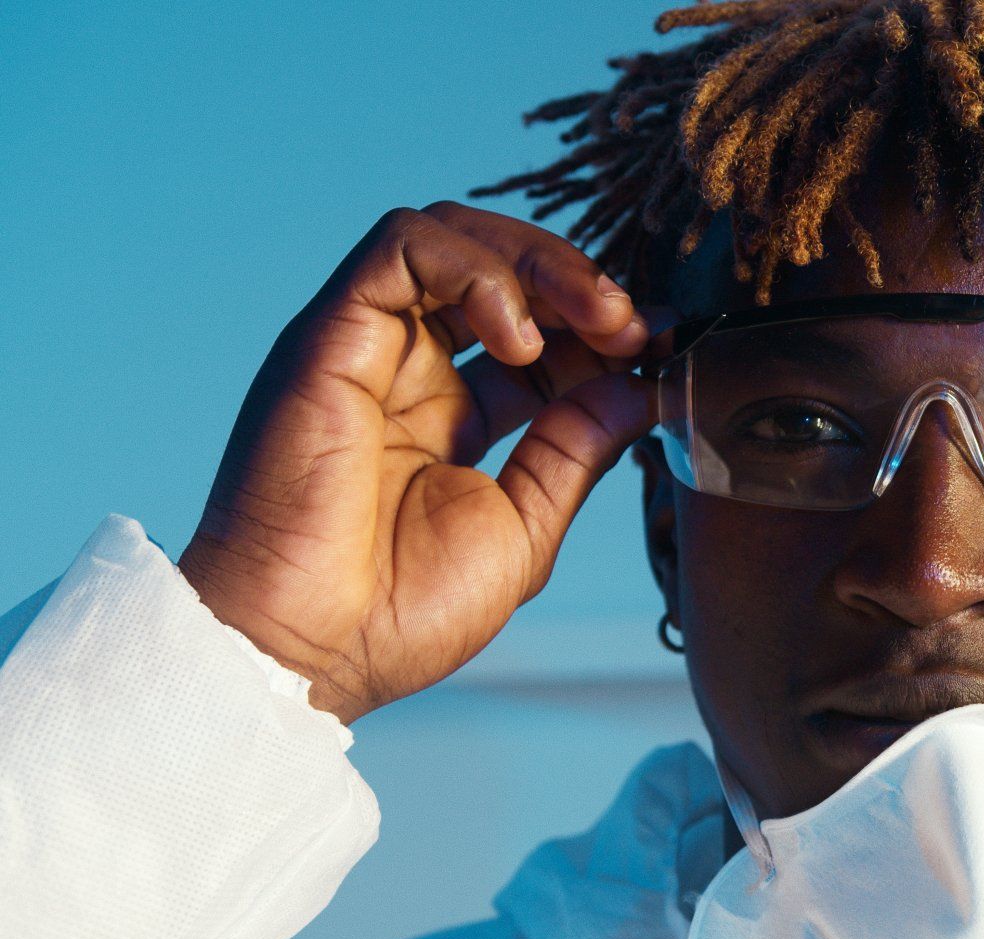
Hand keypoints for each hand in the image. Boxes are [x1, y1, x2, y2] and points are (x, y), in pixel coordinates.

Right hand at [178, 202, 668, 722]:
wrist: (312, 651)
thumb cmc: (400, 612)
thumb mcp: (524, 525)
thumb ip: (577, 449)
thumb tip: (643, 385)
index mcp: (452, 415)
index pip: (537, 335)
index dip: (602, 331)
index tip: (664, 348)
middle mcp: (407, 370)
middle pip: (498, 271)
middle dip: (580, 284)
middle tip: (638, 327)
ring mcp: (366, 348)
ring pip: (452, 236)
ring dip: (540, 262)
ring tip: (598, 319)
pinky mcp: (327, 336)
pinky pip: (401, 248)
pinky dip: (476, 269)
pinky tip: (521, 337)